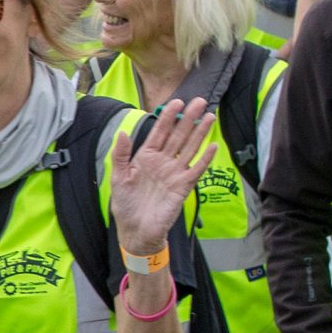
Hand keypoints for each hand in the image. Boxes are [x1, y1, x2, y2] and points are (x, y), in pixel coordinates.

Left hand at [106, 98, 216, 253]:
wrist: (136, 231)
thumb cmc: (126, 205)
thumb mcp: (118, 178)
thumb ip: (121, 155)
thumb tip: (123, 133)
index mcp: (146, 157)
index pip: (159, 132)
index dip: (168, 117)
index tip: (177, 101)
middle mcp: (163, 162)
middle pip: (178, 136)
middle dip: (188, 118)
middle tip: (199, 101)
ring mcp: (174, 173)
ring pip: (189, 148)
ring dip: (200, 132)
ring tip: (209, 116)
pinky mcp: (183, 187)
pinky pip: (196, 170)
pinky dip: (205, 159)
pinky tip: (212, 145)